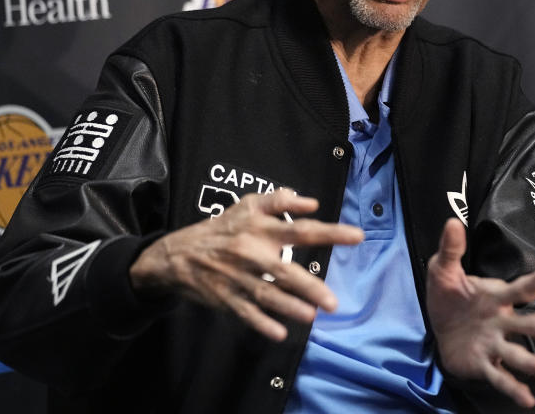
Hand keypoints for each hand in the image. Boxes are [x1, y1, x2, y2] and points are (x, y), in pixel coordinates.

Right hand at [129, 188, 363, 340]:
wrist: (177, 254)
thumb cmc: (222, 228)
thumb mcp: (247, 206)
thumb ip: (279, 201)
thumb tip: (312, 202)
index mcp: (261, 229)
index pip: (301, 229)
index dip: (329, 233)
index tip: (357, 237)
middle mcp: (251, 253)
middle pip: (285, 271)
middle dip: (309, 286)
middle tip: (333, 302)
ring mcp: (238, 278)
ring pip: (267, 295)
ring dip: (290, 307)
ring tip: (313, 317)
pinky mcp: (226, 298)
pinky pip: (246, 312)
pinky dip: (261, 323)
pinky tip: (280, 333)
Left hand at [427, 219, 534, 407]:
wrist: (438, 327)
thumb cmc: (448, 296)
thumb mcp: (444, 270)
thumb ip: (451, 249)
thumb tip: (452, 222)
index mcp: (495, 297)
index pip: (520, 287)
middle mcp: (501, 321)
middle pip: (527, 323)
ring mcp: (494, 344)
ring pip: (516, 353)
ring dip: (530, 362)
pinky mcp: (483, 364)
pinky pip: (500, 377)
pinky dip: (514, 388)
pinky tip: (528, 399)